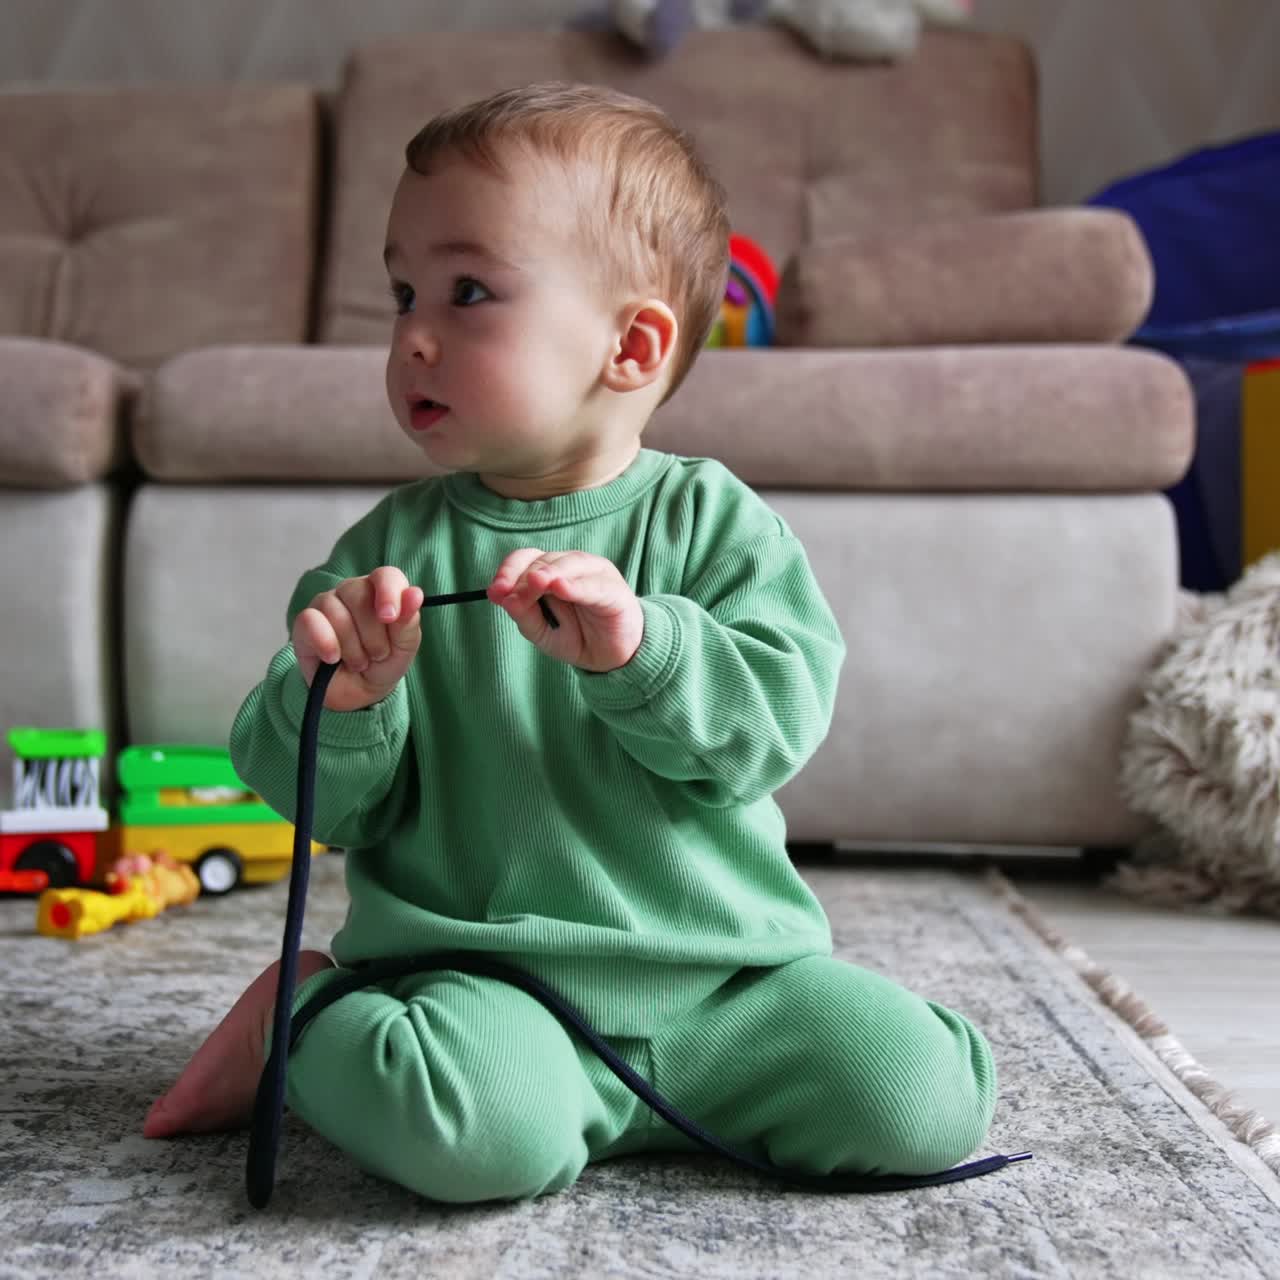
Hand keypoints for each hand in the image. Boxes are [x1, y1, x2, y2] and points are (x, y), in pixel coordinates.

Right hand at [291, 567, 423, 710]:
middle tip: (378, 654)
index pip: (385, 576)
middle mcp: (352, 591)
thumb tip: (415, 594)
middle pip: (359, 594)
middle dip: (372, 634)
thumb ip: (408, 621)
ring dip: (353, 648)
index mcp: (380, 591)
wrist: (360, 692)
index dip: (388, 593)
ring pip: (336, 612)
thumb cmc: (384, 662)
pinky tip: (333, 658)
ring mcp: (326, 604)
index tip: (389, 617)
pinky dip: (326, 644)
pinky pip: (310, 621)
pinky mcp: (304, 623)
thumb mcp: (404, 647)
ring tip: (359, 662)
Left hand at [488, 549, 643, 672]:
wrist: (615, 657)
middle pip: (543, 561)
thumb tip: (504, 599)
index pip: (527, 558)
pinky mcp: (615, 592)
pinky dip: (576, 586)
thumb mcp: (543, 633)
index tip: (495, 591)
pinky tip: (561, 588)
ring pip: (569, 564)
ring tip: (536, 583)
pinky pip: (594, 586)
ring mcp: (596, 575)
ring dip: (549, 573)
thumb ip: (524, 616)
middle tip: (511, 597)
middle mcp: (574, 566)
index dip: (509, 570)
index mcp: (553, 571)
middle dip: (524, 579)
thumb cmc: (578, 637)